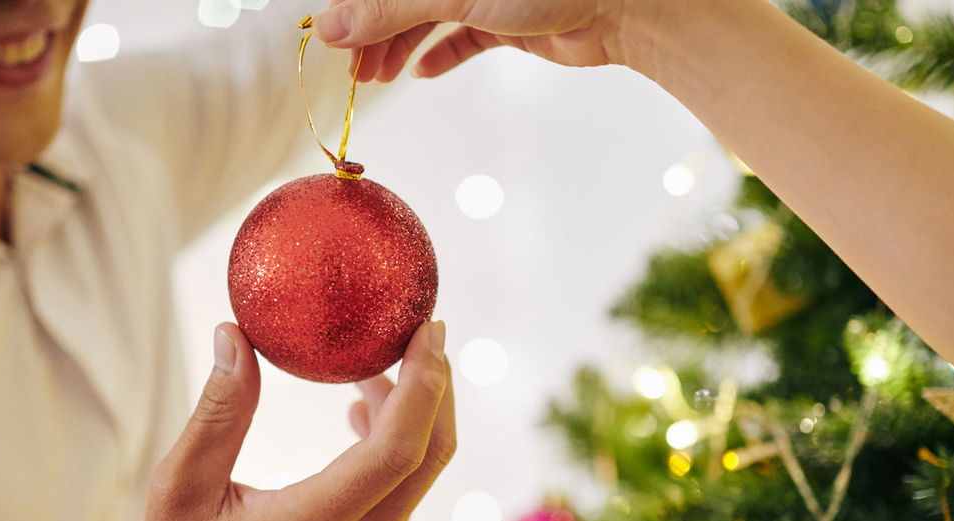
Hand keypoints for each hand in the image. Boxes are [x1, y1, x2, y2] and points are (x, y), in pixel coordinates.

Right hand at [115, 321, 453, 520]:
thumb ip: (219, 411)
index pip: (396, 449)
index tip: (429, 328)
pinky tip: (361, 429)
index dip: (424, 383)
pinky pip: (405, 507)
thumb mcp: (179, 489)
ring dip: (408, 422)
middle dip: (434, 388)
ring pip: (418, 482)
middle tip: (420, 332)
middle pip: (429, 458)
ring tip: (367, 376)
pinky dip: (396, 460)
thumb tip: (237, 333)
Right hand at [313, 0, 635, 82]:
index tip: (330, 40)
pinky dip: (442, 55)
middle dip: (374, 31)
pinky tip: (422, 74)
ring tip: (377, 79)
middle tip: (352, 70)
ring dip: (399, 48)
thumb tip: (331, 27)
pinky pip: (463, 36)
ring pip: (427, 17)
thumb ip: (390, 8)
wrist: (623, 2)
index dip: (353, 6)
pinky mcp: (508, 18)